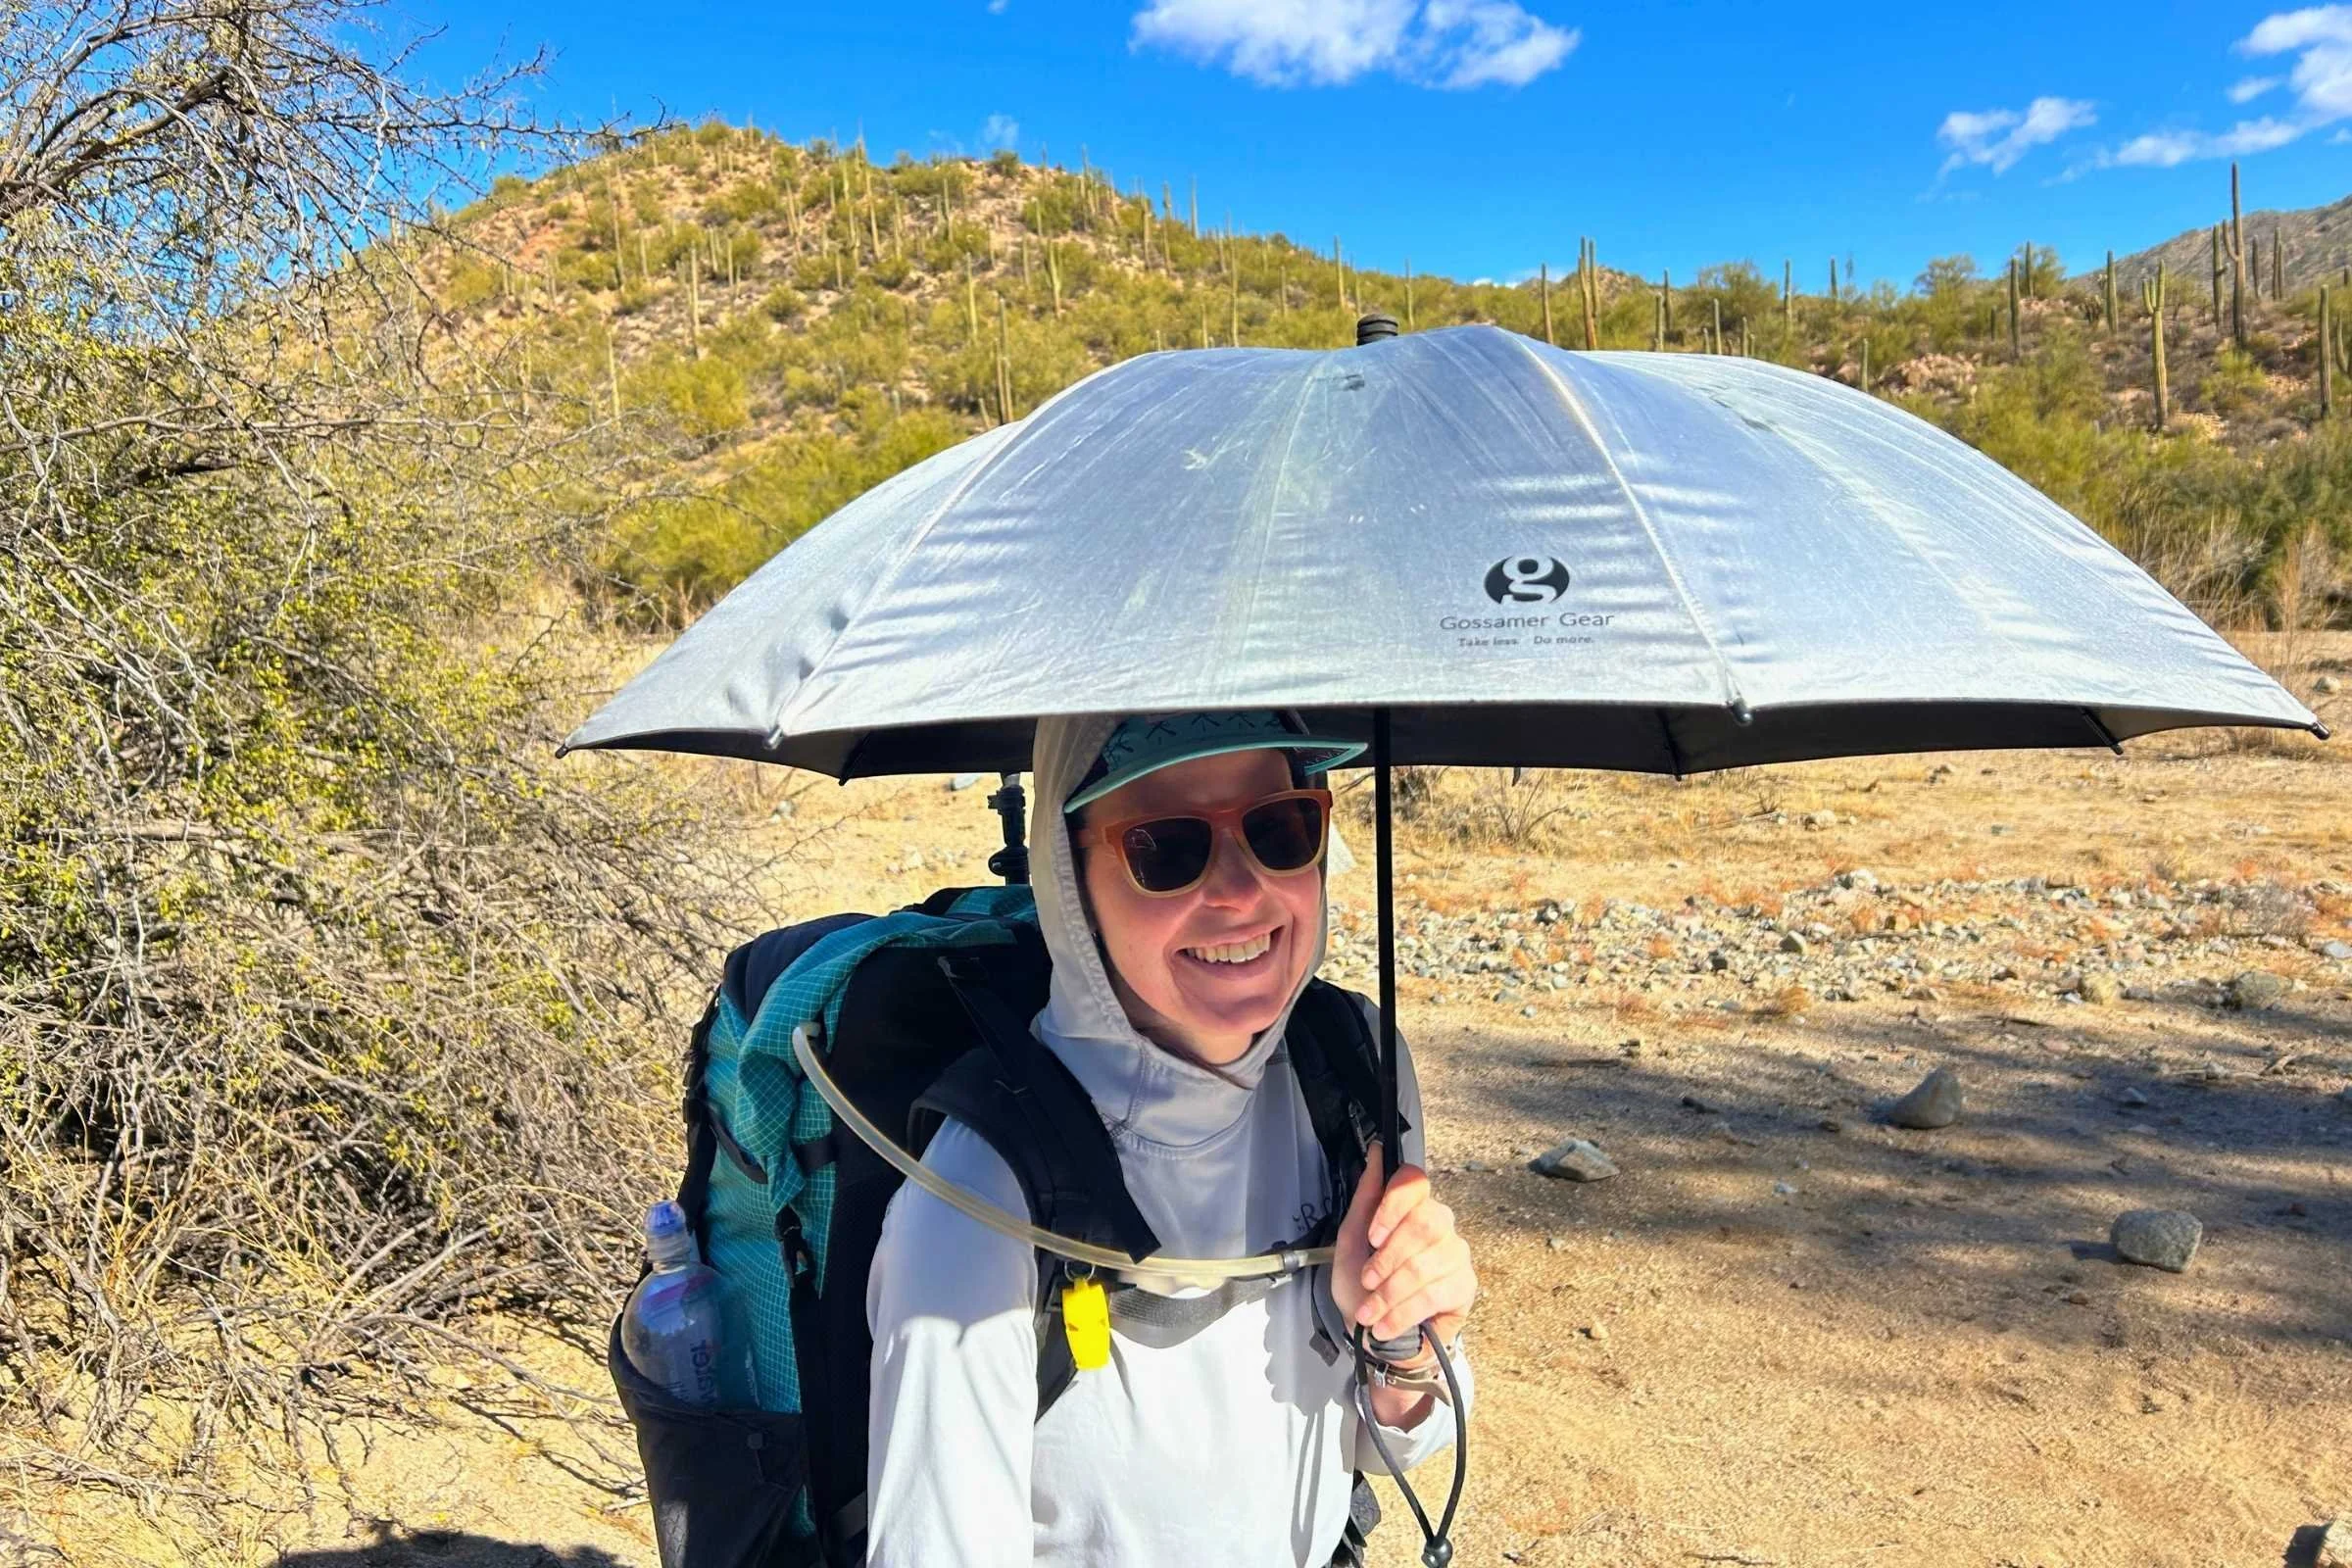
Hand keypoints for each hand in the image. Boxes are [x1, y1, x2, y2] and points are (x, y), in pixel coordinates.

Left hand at [1329, 1142, 1475, 1358]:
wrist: (1372, 1335)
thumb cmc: (1360, 1286)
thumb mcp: (1350, 1242)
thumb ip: (1364, 1198)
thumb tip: (1375, 1154)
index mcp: (1411, 1208)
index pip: (1414, 1181)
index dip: (1393, 1205)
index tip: (1372, 1236)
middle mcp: (1439, 1225)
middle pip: (1425, 1222)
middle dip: (1388, 1258)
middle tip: (1367, 1280)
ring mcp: (1456, 1254)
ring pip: (1426, 1263)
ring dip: (1389, 1293)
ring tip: (1370, 1312)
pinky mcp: (1464, 1286)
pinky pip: (1435, 1293)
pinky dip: (1402, 1312)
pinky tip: (1386, 1325)